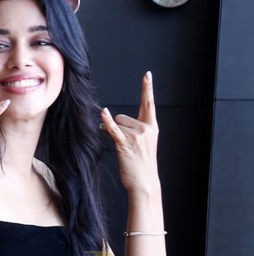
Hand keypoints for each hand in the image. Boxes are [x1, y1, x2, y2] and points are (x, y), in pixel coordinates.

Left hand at [101, 72, 160, 195]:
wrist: (144, 181)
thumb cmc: (141, 163)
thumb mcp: (140, 143)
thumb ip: (129, 129)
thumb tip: (107, 119)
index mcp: (152, 127)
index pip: (149, 103)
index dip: (147, 88)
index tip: (148, 74)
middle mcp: (146, 128)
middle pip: (122, 116)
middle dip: (118, 127)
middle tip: (125, 143)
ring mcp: (136, 136)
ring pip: (115, 124)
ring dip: (112, 132)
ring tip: (122, 147)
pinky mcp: (125, 144)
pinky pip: (113, 129)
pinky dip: (107, 122)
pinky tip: (103, 113)